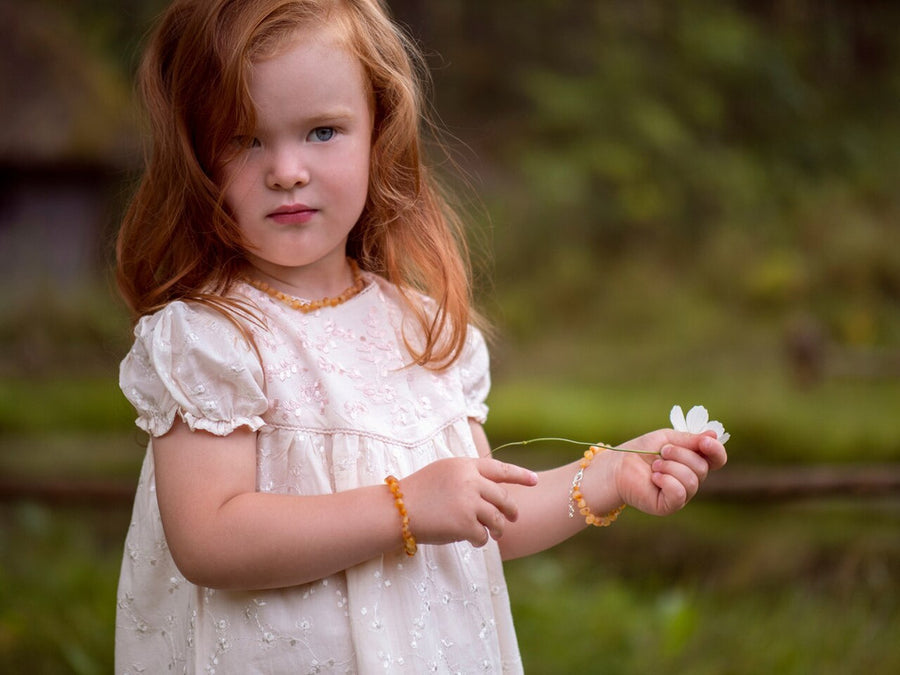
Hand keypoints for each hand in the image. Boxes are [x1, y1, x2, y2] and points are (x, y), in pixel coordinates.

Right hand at [400, 457, 538, 547]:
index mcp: (465, 465)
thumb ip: (466, 475)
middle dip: (511, 510)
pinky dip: (480, 540)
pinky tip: (473, 541)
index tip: (535, 480)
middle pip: (503, 498)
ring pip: (497, 519)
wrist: (396, 511)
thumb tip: (490, 487)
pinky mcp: (465, 524)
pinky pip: (483, 536)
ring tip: (494, 534)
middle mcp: (470, 481)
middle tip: (512, 518)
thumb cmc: (416, 493)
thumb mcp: (442, 472)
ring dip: (497, 529)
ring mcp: (469, 502)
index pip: (500, 469)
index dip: (520, 475)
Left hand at [612, 430, 726, 515]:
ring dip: (670, 467)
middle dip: (680, 454)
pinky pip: (679, 493)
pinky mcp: (669, 506)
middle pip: (702, 467)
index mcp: (694, 461)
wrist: (618, 465)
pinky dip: (666, 481)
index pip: (717, 459)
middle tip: (662, 451)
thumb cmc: (642, 451)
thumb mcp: (667, 438)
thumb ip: (690, 439)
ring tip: (654, 466)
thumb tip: (714, 434)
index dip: (715, 450)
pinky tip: (654, 478)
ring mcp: (682, 495)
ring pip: (691, 480)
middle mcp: (691, 480)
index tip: (705, 441)